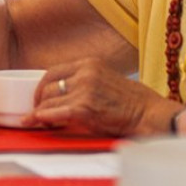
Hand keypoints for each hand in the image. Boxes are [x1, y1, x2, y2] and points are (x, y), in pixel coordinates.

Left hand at [30, 59, 176, 136]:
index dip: (42, 86)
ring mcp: (84, 89)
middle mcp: (85, 73)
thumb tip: (65, 93)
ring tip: (41, 122)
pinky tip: (35, 122)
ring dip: (41, 112)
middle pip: (48, 86)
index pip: (54, 72)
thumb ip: (86, 82)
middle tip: (38, 113)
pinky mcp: (85, 108)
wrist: (150, 114)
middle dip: (40, 101)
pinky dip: (42, 117)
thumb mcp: (107, 80)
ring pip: (49, 100)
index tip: (40, 97)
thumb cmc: (133, 102)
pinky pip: (55, 112)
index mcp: (90, 64)